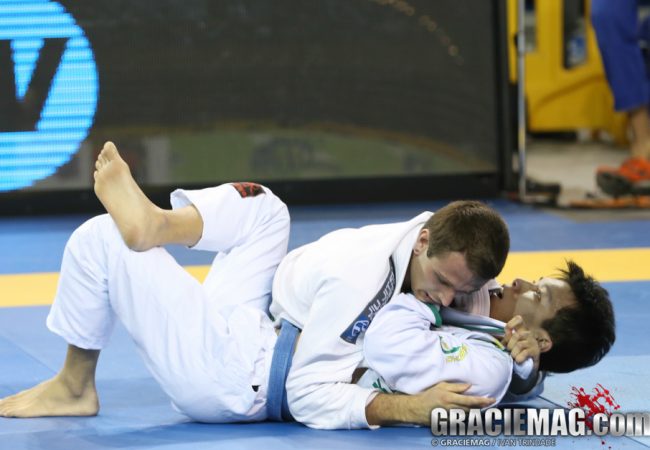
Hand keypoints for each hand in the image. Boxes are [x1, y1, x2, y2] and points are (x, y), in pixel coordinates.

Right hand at [366, 382, 493, 425]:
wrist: (416, 408)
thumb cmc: (429, 395)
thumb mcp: (441, 386)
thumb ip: (456, 386)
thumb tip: (469, 386)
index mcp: (450, 397)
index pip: (470, 400)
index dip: (482, 401)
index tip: (491, 399)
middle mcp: (451, 408)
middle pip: (471, 410)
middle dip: (482, 407)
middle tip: (491, 403)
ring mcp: (449, 417)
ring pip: (468, 417)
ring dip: (476, 413)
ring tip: (483, 408)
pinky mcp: (447, 423)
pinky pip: (461, 421)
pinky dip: (467, 418)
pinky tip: (472, 415)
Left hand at [502, 315, 540, 368]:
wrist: (529, 364)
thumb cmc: (518, 351)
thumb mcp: (511, 343)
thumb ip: (506, 339)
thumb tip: (501, 342)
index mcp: (521, 329)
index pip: (519, 320)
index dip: (512, 323)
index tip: (507, 330)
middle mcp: (528, 334)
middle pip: (516, 335)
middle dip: (510, 345)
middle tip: (509, 351)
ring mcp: (533, 342)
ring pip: (519, 344)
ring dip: (513, 352)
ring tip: (513, 356)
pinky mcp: (536, 351)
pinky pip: (525, 353)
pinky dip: (519, 357)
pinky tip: (518, 360)